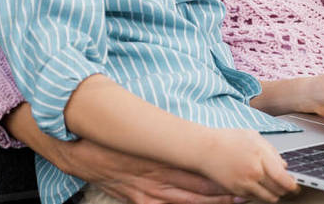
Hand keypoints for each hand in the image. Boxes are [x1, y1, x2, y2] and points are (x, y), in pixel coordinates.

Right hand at [57, 137, 234, 203]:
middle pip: (196, 187)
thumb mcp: (141, 127)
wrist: (76, 148)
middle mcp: (154, 175)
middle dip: (223, 191)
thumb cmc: (109, 134)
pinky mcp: (135, 200)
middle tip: (247, 191)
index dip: (221, 172)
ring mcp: (144, 192)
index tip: (241, 172)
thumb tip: (194, 131)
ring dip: (210, 202)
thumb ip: (167, 131)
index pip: (197, 165)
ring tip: (234, 201)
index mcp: (159, 154)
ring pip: (185, 201)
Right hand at [195, 129, 298, 202]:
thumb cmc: (228, 139)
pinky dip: (260, 194)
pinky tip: (259, 186)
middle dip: (285, 190)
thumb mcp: (254, 136)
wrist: (204, 148)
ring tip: (275, 189)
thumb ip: (271, 151)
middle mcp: (254, 171)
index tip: (296, 185)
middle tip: (288, 187)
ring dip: (274, 195)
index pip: (283, 177)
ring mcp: (244, 182)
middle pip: (278, 189)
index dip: (292, 184)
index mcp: (260, 156)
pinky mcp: (236, 190)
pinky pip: (254, 197)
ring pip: (268, 197)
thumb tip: (283, 165)